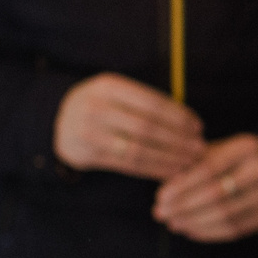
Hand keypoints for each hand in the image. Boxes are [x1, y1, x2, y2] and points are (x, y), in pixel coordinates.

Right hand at [54, 73, 203, 178]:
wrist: (57, 120)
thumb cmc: (101, 105)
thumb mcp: (116, 92)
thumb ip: (145, 101)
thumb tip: (189, 121)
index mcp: (108, 86)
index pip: (152, 103)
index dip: (179, 116)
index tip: (198, 126)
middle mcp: (96, 107)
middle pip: (147, 127)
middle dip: (178, 140)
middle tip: (200, 148)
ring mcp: (89, 132)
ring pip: (138, 149)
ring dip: (169, 158)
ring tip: (190, 162)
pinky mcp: (87, 154)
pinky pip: (127, 165)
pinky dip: (153, 169)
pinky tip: (170, 171)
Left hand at [153, 134, 257, 241]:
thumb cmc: (240, 158)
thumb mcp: (221, 150)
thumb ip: (194, 164)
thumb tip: (164, 187)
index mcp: (248, 147)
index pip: (208, 169)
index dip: (181, 186)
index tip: (160, 197)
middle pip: (216, 194)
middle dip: (183, 206)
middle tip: (161, 213)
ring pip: (225, 214)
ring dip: (194, 222)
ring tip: (173, 223)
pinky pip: (236, 229)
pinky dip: (210, 232)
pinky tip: (192, 230)